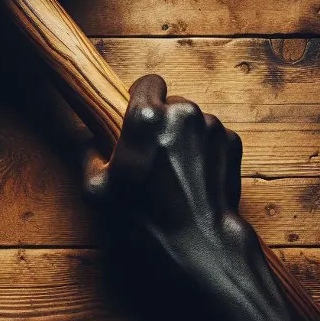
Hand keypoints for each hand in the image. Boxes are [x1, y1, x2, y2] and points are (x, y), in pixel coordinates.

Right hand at [83, 74, 278, 320]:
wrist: (198, 240)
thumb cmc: (146, 217)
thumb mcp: (97, 191)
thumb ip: (87, 156)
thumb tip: (87, 143)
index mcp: (147, 116)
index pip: (148, 81)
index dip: (142, 96)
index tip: (139, 115)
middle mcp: (183, 112)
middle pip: (172, 102)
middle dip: (163, 122)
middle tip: (154, 155)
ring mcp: (212, 126)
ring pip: (193, 120)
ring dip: (185, 137)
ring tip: (176, 172)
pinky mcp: (232, 141)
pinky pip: (213, 136)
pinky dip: (205, 150)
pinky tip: (195, 177)